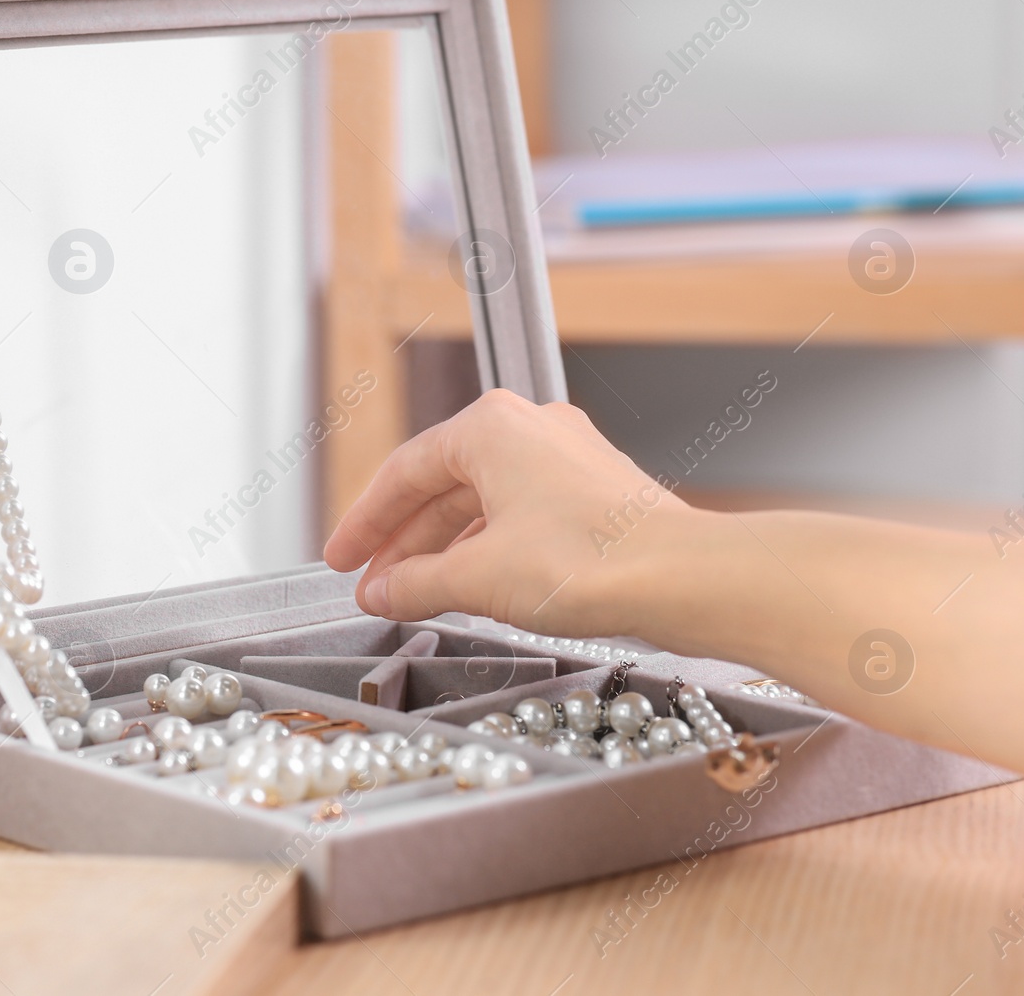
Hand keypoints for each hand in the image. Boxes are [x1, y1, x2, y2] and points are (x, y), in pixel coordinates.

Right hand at [323, 389, 697, 636]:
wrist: (681, 578)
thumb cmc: (593, 559)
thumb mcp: (478, 578)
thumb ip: (416, 583)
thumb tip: (383, 592)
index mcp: (491, 427)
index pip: (404, 473)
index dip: (364, 523)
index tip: (342, 558)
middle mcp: (529, 429)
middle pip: (443, 487)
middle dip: (404, 542)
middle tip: (374, 585)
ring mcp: (565, 459)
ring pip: (482, 503)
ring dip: (445, 551)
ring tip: (415, 596)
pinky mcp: (592, 493)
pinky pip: (518, 516)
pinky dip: (487, 550)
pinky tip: (472, 588)